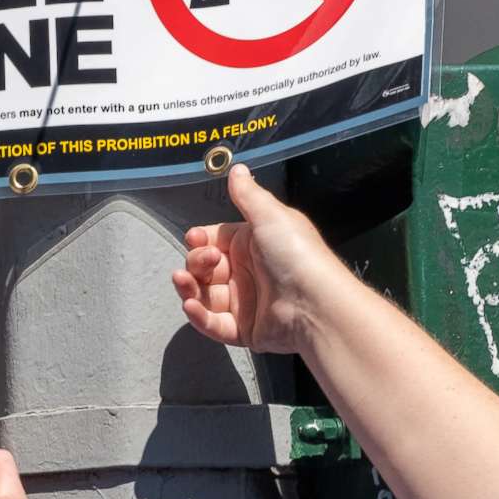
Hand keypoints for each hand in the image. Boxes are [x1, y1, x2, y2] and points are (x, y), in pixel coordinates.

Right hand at [173, 165, 351, 356]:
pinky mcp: (244, 330)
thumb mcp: (270, 216)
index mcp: (252, 244)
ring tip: (183, 281)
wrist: (316, 303)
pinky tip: (190, 305)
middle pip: (205, 268)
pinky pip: (214, 324)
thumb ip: (248, 194)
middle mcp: (247, 272)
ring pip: (204, 296)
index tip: (194, 238)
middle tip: (205, 261)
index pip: (215, 240)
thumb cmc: (295, 254)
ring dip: (188, 288)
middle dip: (195, 262)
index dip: (200, 240)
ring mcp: (245, 302)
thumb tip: (237, 169)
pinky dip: (199, 316)